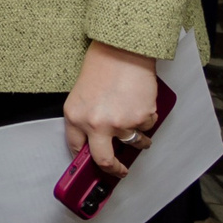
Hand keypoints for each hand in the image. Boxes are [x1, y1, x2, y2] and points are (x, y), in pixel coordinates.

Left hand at [64, 40, 159, 176]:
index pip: (76, 148)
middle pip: (104, 160)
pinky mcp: (141, 118)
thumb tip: (92, 143)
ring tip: (134, 120)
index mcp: (75, 117)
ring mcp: (120, 123)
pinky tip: (139, 102)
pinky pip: (147, 127)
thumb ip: (84, 121)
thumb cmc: (102, 68)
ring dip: (138, 139)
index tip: (92, 166)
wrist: (121, 52)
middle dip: (114, 170)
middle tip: (120, 170)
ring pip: (133, 143)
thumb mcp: (80, 97)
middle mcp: (96, 124)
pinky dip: (146, 119)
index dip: (85, 159)